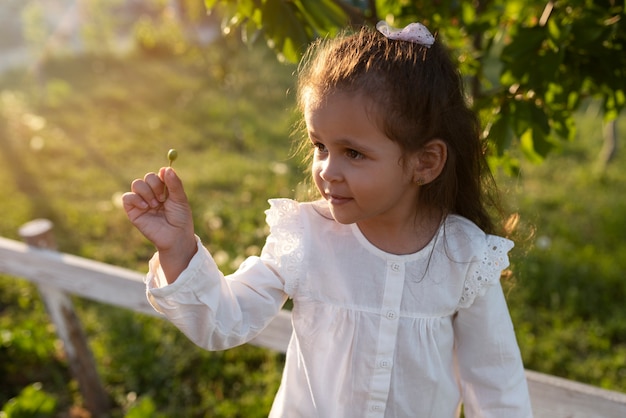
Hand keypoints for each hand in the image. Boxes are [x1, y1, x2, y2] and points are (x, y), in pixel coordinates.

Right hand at [122, 167, 196, 281]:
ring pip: (137, 184)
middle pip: (148, 177)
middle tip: (162, 199)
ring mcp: (142, 201)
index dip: (162, 176)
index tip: (167, 181)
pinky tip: (146, 207)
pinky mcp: (133, 211)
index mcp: (164, 189)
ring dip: (147, 192)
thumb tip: (166, 168)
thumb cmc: (180, 219)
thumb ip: (174, 184)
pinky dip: (136, 199)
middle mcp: (152, 193)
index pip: (159, 174)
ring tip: (155, 205)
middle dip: (156, 185)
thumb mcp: (180, 199)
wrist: (175, 237)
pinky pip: (127, 197)